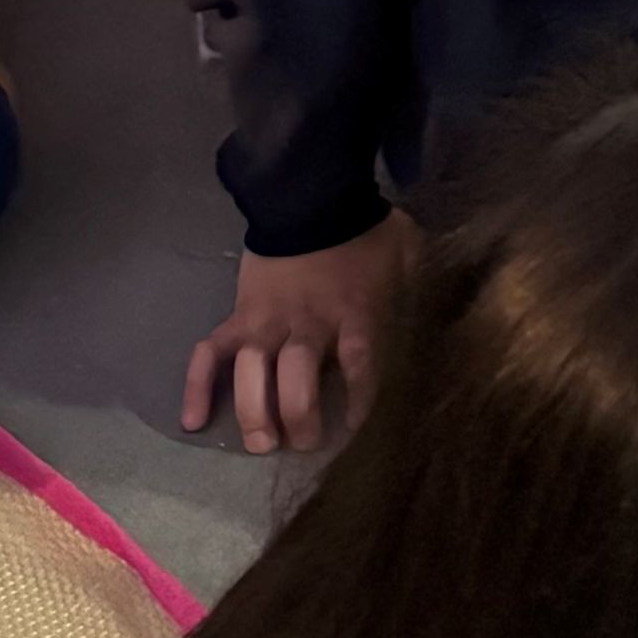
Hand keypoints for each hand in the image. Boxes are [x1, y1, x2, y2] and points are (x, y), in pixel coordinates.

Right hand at [182, 212, 413, 453]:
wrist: (310, 192)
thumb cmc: (365, 229)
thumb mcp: (406, 251)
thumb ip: (419, 284)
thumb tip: (445, 302)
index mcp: (353, 311)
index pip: (360, 364)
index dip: (359, 400)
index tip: (355, 427)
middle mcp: (308, 323)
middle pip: (298, 379)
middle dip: (299, 419)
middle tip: (302, 444)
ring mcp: (268, 320)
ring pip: (253, 373)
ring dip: (254, 413)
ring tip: (261, 444)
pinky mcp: (239, 313)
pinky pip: (210, 352)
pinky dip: (197, 386)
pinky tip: (192, 421)